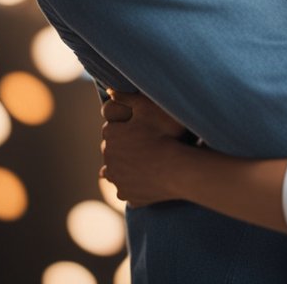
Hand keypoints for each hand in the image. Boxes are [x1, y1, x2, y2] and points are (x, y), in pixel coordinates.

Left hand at [100, 91, 189, 206]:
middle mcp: (108, 159)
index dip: (128, 128)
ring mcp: (117, 180)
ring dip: (127, 168)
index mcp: (110, 135)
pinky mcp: (126, 196)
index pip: (113, 129)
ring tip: (146, 164)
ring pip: (118, 172)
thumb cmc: (164, 134)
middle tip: (147, 146)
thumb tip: (109, 90)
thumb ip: (126, 97)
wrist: (178, 168)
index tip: (143, 129)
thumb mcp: (147, 107)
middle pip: (114, 151)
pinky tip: (149, 180)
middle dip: (125, 148)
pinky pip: (128, 190)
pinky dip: (136, 186)